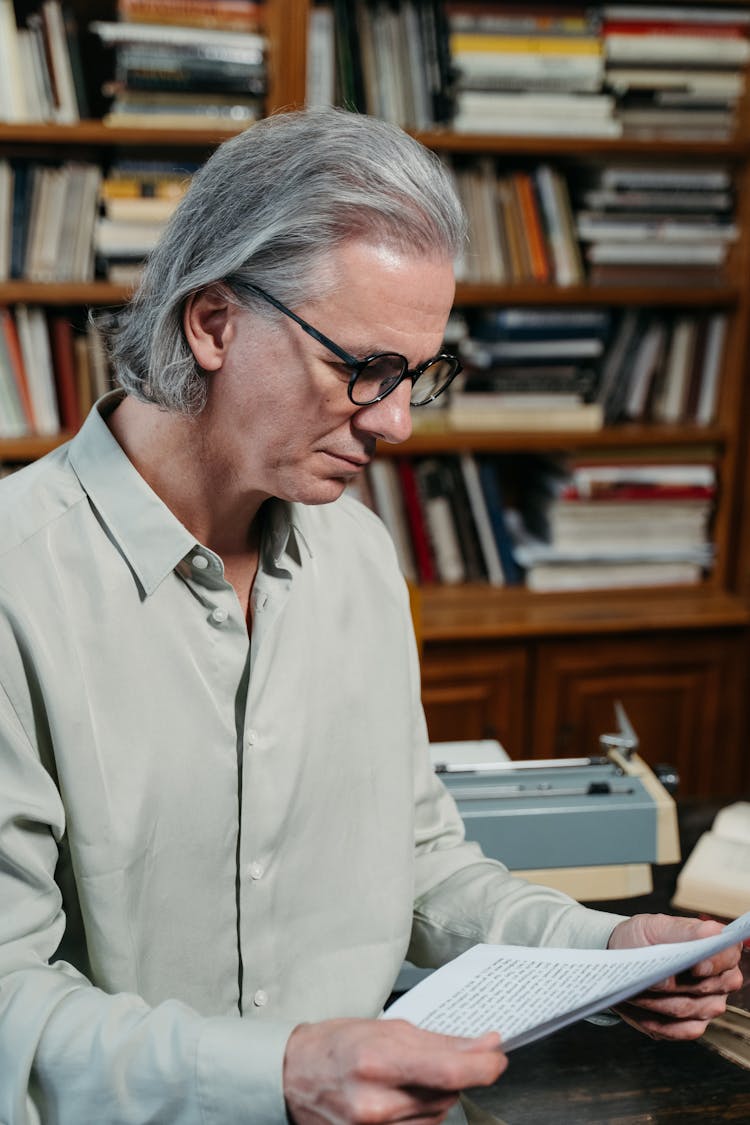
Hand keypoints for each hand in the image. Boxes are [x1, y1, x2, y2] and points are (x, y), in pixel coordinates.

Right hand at [283, 1016, 505, 1124]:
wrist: (293, 1077)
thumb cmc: (335, 1045)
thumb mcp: (387, 1028)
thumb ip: (440, 1041)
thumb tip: (484, 1044)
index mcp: (379, 1061)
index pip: (449, 1072)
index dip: (484, 1066)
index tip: (499, 1056)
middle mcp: (376, 1102)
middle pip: (446, 1095)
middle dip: (456, 1075)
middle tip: (442, 1058)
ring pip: (437, 1116)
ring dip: (438, 1096)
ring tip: (410, 1077)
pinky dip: (423, 1114)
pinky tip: (406, 1098)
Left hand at [607, 913, 743, 1040]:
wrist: (623, 959)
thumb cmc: (642, 939)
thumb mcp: (656, 926)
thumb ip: (682, 932)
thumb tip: (704, 940)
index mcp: (715, 946)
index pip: (728, 955)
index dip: (714, 962)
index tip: (695, 967)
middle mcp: (719, 977)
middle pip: (708, 987)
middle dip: (675, 984)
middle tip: (649, 978)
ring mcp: (709, 1004)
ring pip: (691, 1009)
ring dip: (660, 1002)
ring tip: (636, 991)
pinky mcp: (693, 1025)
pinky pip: (682, 1030)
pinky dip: (658, 1021)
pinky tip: (641, 1011)